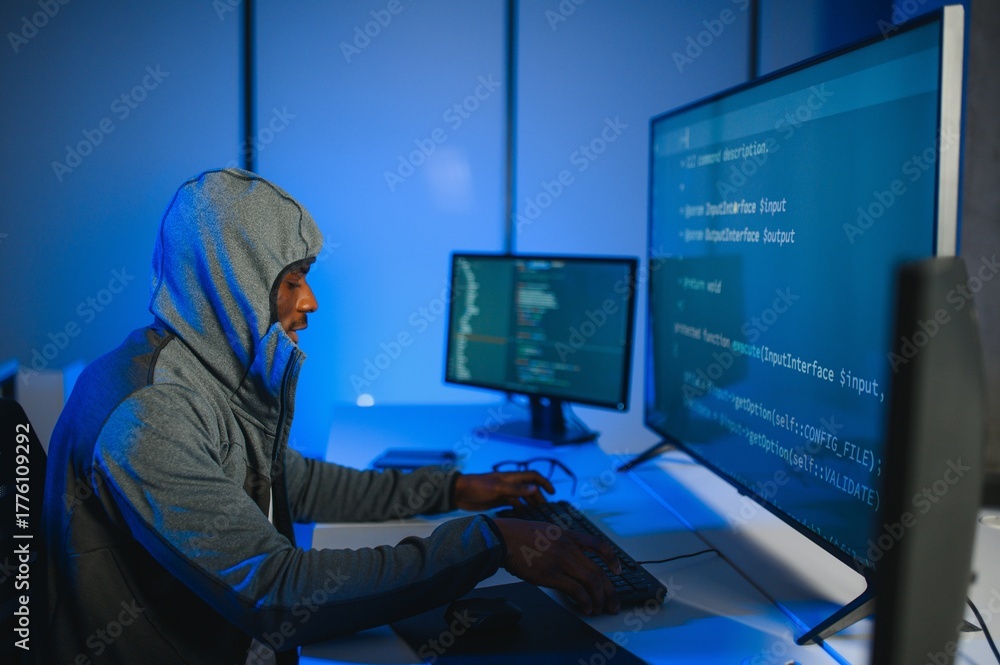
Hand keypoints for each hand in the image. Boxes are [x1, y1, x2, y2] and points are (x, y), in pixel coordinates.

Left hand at [453, 471, 554, 510]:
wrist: (459, 492)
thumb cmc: (477, 487)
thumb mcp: (497, 488)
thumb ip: (516, 489)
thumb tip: (534, 490)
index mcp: (511, 477)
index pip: (533, 477)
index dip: (544, 483)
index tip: (552, 493)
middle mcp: (510, 484)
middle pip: (529, 488)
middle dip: (539, 497)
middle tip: (544, 509)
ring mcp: (504, 492)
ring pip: (522, 497)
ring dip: (530, 503)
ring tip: (536, 513)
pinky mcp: (498, 500)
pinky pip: (513, 504)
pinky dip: (520, 508)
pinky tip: (522, 516)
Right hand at [493, 517, 620, 614]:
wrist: (502, 538)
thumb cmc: (518, 535)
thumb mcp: (545, 530)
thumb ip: (560, 541)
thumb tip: (569, 556)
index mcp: (568, 536)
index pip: (598, 545)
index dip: (612, 559)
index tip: (617, 571)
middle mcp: (568, 548)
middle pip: (598, 571)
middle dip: (610, 590)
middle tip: (613, 602)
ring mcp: (561, 561)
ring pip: (591, 582)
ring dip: (599, 599)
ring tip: (600, 609)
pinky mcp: (551, 575)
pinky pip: (576, 591)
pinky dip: (585, 601)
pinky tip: (585, 608)